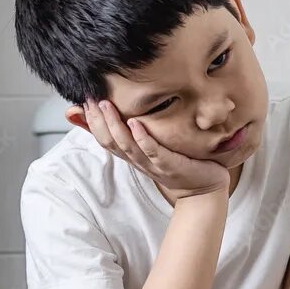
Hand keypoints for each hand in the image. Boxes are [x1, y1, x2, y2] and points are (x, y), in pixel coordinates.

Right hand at [82, 98, 231, 200]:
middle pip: (110, 142)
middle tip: (91, 99)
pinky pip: (153, 152)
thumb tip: (127, 118)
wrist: (205, 190)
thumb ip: (139, 134)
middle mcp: (139, 162)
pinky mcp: (171, 166)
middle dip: (98, 121)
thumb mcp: (153, 149)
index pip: (104, 139)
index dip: (91, 122)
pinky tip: (136, 123)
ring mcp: (154, 165)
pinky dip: (143, 139)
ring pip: (127, 147)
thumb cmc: (180, 164)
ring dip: (115, 126)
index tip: (85, 100)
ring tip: (106, 106)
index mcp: (133, 157)